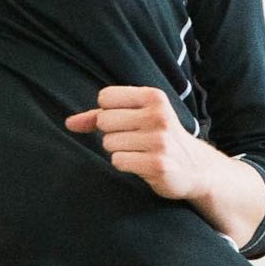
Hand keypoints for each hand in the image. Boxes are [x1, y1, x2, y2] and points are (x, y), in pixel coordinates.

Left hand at [65, 85, 205, 201]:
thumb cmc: (158, 137)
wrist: (196, 168)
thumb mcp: (136, 117)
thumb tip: (68, 123)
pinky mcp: (158, 164)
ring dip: (119, 151)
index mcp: (154, 97)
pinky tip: (144, 164)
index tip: (125, 120)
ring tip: (141, 152)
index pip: (105, 97)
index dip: (107, 112)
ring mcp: (160, 141)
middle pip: (104, 120)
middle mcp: (158, 116)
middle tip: (135, 140)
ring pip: (109, 143)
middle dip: (112, 133)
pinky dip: (125, 165)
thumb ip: (99, 116)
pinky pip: (118, 161)